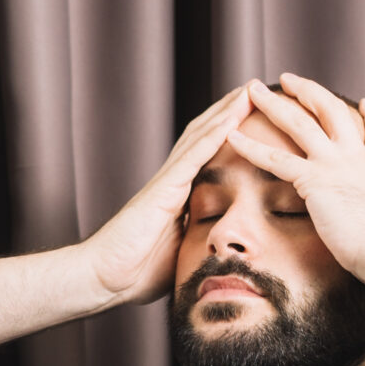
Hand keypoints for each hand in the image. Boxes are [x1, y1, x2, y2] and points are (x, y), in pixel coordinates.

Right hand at [81, 83, 254, 306]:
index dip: (230, 132)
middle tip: (260, 88)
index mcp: (178, 194)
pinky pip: (194, 154)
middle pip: (206, 133)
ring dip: (227, 111)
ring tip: (252, 89)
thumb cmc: (135, 272)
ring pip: (202, 135)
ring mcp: (167, 181)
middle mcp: (173, 180)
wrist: (104, 277)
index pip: (208, 154)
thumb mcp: (179, 254)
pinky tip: (234, 115)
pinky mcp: (163, 189)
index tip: (256, 116)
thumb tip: (219, 251)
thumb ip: (197, 242)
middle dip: (231, 110)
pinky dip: (215, 133)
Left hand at [229, 77, 364, 291]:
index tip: (363, 104)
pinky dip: (252, 145)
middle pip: (332, 112)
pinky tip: (231, 135)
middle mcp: (359, 156)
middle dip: (310, 92)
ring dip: (273, 103)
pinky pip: (275, 158)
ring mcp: (336, 163)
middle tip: (290, 79)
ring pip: (300, 122)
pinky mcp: (315, 179)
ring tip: (251, 90)